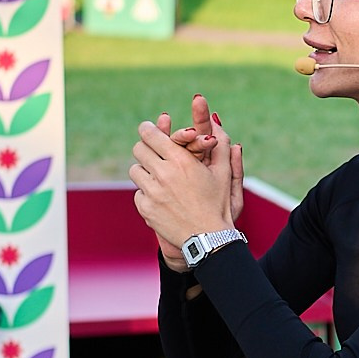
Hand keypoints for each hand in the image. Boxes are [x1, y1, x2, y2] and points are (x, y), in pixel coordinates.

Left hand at [132, 95, 241, 266]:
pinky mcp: (145, 208)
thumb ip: (220, 143)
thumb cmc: (218, 203)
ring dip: (145, 170)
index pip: (150, 134)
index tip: (148, 129)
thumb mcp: (223, 172)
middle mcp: (163, 174)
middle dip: (146, 148)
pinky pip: (138, 192)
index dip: (147, 129)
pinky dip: (147, 193)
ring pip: (135, 170)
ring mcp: (152, 193)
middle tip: (153, 152)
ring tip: (158, 176)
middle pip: (139, 148)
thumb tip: (215, 119)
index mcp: (181, 161)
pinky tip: (161, 198)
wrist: (208, 239)